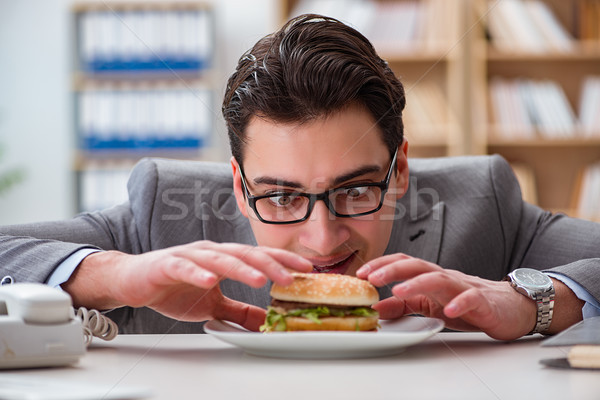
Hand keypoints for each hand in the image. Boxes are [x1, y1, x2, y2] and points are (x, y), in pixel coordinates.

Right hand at [62, 241, 312, 330]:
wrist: (133, 281)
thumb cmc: (173, 288)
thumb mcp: (213, 306)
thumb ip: (239, 312)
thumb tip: (266, 323)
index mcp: (224, 259)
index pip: (259, 257)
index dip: (283, 261)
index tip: (308, 270)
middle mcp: (211, 253)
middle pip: (245, 255)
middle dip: (271, 265)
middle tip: (292, 278)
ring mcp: (189, 256)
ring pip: (220, 259)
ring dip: (241, 268)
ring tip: (261, 278)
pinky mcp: (167, 264)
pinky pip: (185, 268)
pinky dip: (198, 273)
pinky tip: (211, 281)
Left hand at [356, 253, 536, 339]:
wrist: (512, 307)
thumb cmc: (468, 304)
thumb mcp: (431, 306)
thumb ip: (404, 307)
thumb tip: (376, 308)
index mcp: (431, 277)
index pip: (403, 263)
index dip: (381, 265)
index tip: (360, 273)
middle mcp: (445, 277)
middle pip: (417, 265)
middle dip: (392, 270)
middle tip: (370, 278)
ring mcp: (464, 287)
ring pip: (439, 278)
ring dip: (417, 283)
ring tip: (399, 291)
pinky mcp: (483, 302)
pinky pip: (470, 299)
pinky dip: (458, 304)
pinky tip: (448, 312)